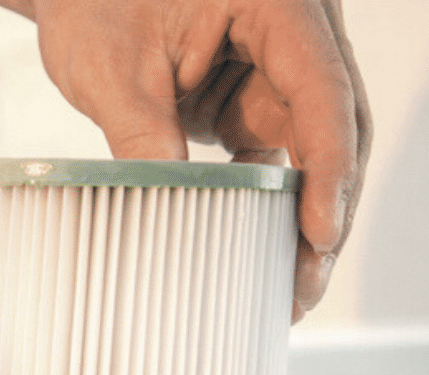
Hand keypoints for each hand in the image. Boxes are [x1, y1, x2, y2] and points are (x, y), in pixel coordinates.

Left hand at [0, 0, 370, 318]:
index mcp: (279, 3)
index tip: (318, 234)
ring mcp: (277, 70)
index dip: (329, 167)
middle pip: (335, 128)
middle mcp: (296, 34)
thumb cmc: (93, 1)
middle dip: (326, 209)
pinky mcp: (254, 100)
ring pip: (312, 151)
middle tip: (304, 287)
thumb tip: (167, 217)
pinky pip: (277, 157)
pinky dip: (271, 207)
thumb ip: (144, 136)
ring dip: (302, 217)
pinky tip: (261, 259)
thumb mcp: (111, 70)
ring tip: (288, 290)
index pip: (323, 90)